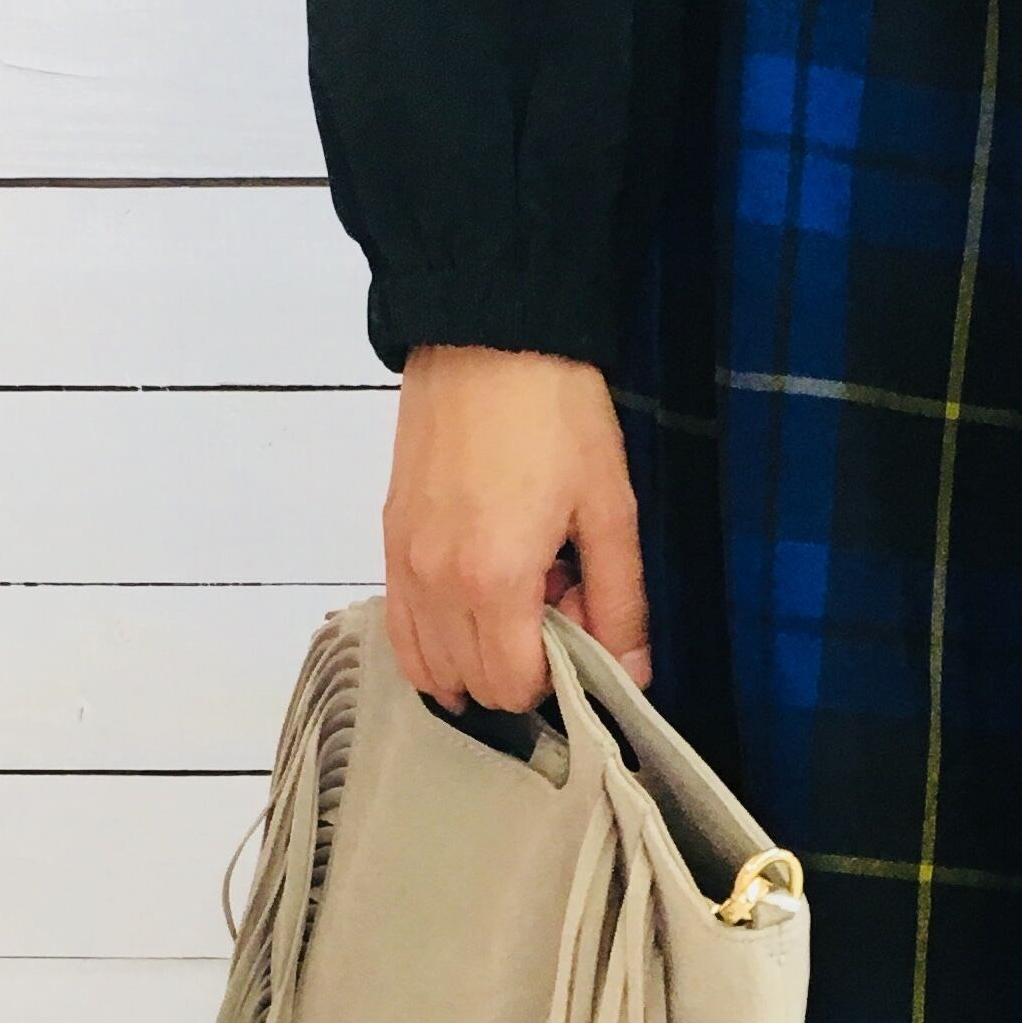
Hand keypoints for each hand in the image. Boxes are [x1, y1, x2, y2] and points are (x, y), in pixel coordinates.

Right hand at [381, 343, 650, 712]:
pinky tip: (471, 609)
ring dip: (473, 659)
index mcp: (494, 579)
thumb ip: (621, 600)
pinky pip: (399, 625)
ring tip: (514, 606)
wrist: (488, 338)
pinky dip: (433, 640)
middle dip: (517, 668)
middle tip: (553, 611)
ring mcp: (403, 562)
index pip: (512, 684)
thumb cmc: (556, 414)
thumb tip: (632, 671)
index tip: (580, 636)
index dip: (554, 680)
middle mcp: (435, 583)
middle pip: (470, 683)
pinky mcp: (388, 538)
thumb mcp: (609, 508)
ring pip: (427, 665)